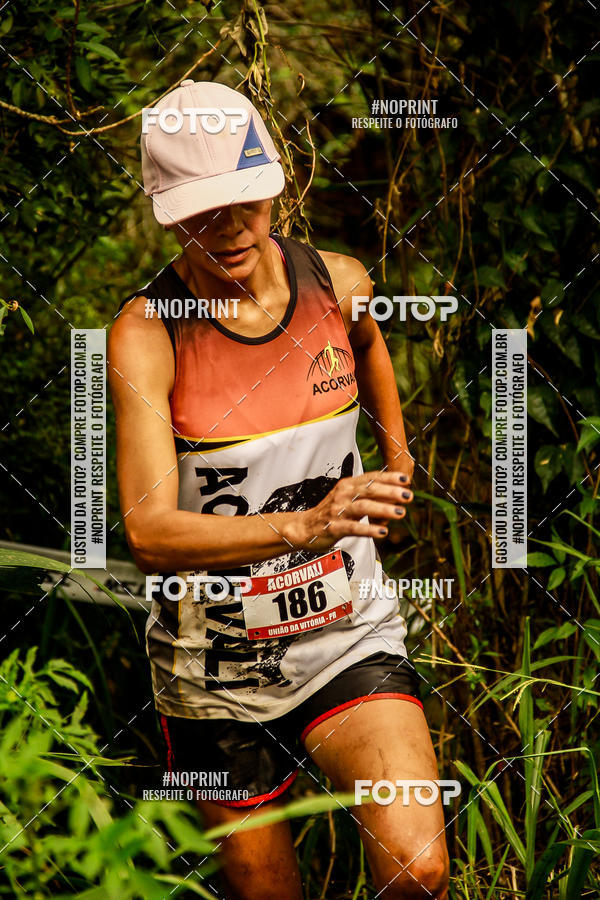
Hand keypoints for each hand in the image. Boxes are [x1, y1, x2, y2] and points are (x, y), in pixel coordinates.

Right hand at [284, 470, 412, 552]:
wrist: (304, 528)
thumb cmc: (331, 513)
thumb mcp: (348, 499)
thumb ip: (369, 496)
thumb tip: (397, 495)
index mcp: (348, 485)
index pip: (371, 478)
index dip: (389, 478)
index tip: (406, 479)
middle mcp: (343, 494)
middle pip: (369, 490)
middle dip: (390, 492)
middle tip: (408, 495)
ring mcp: (337, 510)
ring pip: (363, 507)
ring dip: (383, 509)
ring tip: (400, 513)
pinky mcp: (334, 527)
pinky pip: (353, 528)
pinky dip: (369, 529)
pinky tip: (383, 532)